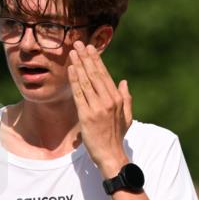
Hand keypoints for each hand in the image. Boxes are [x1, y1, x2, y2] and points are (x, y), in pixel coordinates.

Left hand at [68, 42, 132, 177]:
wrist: (111, 155)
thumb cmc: (117, 137)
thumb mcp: (127, 117)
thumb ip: (126, 98)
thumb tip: (124, 82)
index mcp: (117, 99)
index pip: (105, 75)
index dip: (96, 60)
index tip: (89, 49)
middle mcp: (108, 101)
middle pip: (94, 74)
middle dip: (85, 57)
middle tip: (78, 44)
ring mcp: (97, 108)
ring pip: (86, 81)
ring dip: (78, 65)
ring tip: (72, 52)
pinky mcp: (86, 115)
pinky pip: (79, 94)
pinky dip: (74, 80)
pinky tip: (71, 69)